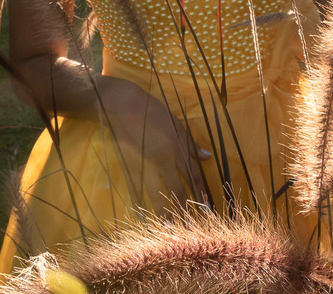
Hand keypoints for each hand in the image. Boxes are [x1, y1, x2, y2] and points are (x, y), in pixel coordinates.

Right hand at [97, 77, 211, 213]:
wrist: (124, 105)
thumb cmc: (153, 111)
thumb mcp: (177, 123)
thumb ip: (191, 143)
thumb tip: (208, 156)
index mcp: (178, 148)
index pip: (193, 175)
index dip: (200, 192)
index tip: (206, 207)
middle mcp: (165, 160)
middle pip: (178, 189)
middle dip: (185, 208)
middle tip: (190, 225)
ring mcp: (147, 165)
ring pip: (158, 194)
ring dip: (165, 211)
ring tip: (169, 226)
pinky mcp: (131, 166)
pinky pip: (137, 189)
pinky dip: (140, 203)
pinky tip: (143, 216)